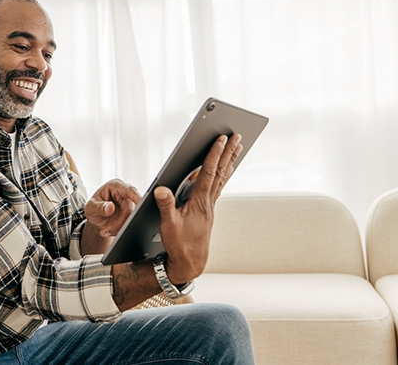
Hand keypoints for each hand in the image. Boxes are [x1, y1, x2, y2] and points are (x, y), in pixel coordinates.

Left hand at [85, 179, 140, 237]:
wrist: (95, 218)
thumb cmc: (93, 207)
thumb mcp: (91, 206)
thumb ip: (99, 207)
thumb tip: (110, 207)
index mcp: (115, 186)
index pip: (129, 190)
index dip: (136, 196)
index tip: (141, 202)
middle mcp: (124, 195)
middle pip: (130, 209)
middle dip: (119, 222)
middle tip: (107, 230)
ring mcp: (128, 205)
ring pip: (130, 219)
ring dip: (118, 228)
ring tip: (105, 231)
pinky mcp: (130, 215)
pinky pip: (129, 224)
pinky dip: (119, 230)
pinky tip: (109, 231)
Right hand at [154, 134, 242, 283]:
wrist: (190, 262)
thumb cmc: (179, 244)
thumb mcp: (168, 225)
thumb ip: (165, 205)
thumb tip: (160, 188)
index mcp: (199, 202)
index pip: (208, 173)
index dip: (214, 154)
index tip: (221, 139)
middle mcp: (208, 202)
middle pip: (220, 172)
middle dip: (228, 153)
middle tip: (237, 136)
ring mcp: (210, 206)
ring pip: (222, 178)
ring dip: (229, 161)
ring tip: (237, 147)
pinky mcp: (208, 210)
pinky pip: (219, 186)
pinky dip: (223, 174)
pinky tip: (226, 169)